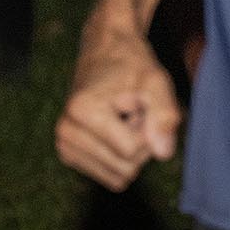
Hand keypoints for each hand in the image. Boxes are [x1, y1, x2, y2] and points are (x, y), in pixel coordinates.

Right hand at [55, 28, 179, 190]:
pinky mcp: (69, 155)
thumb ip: (164, 115)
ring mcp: (64, 146)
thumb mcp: (157, 81)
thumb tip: (163, 154)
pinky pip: (110, 175)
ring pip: (118, 175)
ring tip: (126, 120)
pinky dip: (120, 155)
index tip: (143, 105)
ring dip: (131, 149)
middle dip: (141, 143)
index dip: (149, 130)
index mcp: (82, 112)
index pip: (132, 150)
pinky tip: (117, 130)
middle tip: (136, 113)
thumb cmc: (133, 66)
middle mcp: (65, 132)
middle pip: (125, 167)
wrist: (106, 54)